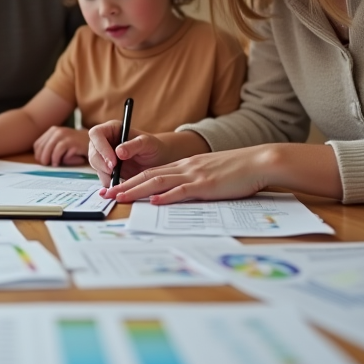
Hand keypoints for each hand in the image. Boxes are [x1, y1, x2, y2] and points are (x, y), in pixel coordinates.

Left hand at [33, 126, 88, 165]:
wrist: (93, 142)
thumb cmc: (75, 146)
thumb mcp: (61, 144)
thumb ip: (50, 148)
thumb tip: (40, 159)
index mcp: (52, 131)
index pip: (38, 144)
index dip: (38, 155)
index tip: (43, 162)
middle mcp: (57, 131)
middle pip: (42, 147)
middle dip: (43, 158)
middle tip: (47, 165)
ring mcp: (65, 135)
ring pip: (50, 148)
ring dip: (50, 158)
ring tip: (54, 164)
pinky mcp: (72, 141)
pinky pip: (59, 150)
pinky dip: (57, 158)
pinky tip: (59, 162)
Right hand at [88, 120, 170, 185]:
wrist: (157, 162)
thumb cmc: (153, 147)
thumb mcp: (147, 143)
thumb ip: (134, 145)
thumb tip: (118, 152)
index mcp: (112, 129)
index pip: (96, 134)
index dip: (101, 147)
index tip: (113, 162)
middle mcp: (104, 141)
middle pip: (93, 152)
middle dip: (102, 164)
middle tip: (114, 173)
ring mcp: (104, 156)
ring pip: (96, 166)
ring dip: (105, 175)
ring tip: (119, 181)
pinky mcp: (106, 170)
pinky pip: (102, 176)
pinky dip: (108, 183)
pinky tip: (118, 187)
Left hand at [104, 147, 274, 203]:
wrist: (259, 161)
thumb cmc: (238, 171)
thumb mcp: (211, 173)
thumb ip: (195, 182)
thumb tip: (181, 194)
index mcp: (185, 165)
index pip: (152, 172)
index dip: (131, 180)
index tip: (115, 188)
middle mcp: (185, 168)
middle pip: (148, 176)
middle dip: (124, 186)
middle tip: (105, 195)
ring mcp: (195, 175)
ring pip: (159, 182)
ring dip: (137, 190)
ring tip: (119, 197)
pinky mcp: (207, 185)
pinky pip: (183, 190)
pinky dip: (168, 196)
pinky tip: (154, 201)